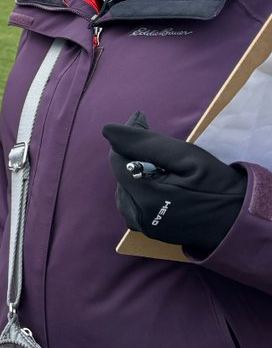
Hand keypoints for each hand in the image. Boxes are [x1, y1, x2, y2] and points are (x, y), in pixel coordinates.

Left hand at [102, 111, 244, 252]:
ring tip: (163, 164)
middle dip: (136, 153)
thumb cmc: (217, 187)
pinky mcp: (148, 230)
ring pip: (126, 185)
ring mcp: (142, 226)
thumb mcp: (187, 158)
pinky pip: (134, 199)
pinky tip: (161, 179)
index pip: (118, 158)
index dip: (129, 136)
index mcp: (145, 199)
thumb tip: (107, 130)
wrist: (238, 221)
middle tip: (159, 142)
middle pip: (121, 172)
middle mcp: (137, 216)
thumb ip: (146, 144)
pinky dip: (143, 184)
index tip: (142, 118)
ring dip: (139, 169)